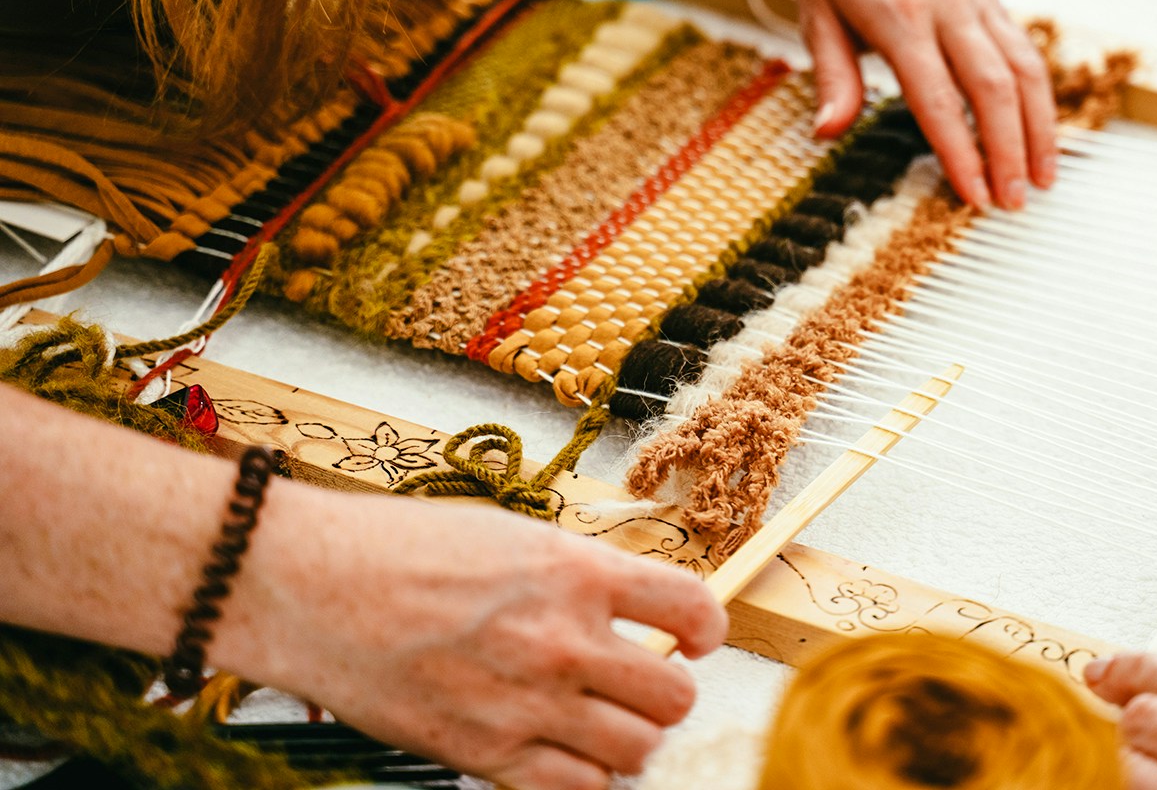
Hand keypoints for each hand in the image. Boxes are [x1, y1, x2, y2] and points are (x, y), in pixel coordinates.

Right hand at [215, 488, 727, 789]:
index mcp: (575, 570)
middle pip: (675, 696)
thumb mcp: (509, 533)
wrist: (309, 585)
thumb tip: (628, 608)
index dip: (705, 627)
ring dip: (629, 738)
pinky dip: (583, 777)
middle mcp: (563, 639)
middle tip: (640, 680)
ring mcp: (526, 703)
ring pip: (636, 751)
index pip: (690, 607)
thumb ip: (578, 574)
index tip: (694, 636)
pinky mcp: (485, 754)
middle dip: (667, 690)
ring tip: (600, 717)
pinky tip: (563, 751)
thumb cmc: (398, 548)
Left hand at [786, 0, 1056, 210]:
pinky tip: (1041, 134)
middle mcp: (947, 5)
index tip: (974, 196)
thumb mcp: (815, 13)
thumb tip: (827, 133)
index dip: (960, 152)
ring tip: (1042, 180)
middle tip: (1014, 203)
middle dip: (1010, 151)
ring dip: (1038, 129)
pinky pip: (1026, 50)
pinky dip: (1040, 97)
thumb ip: (831, 76)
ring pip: (1024, 69)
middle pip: (994, 87)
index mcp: (898, 14)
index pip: (938, 97)